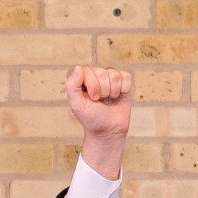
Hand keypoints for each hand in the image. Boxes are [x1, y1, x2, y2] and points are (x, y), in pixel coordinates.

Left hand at [66, 64, 133, 180]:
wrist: (109, 130)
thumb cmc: (91, 118)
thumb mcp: (77, 105)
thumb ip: (72, 86)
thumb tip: (78, 67)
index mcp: (82, 80)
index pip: (87, 71)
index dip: (92, 85)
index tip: (92, 99)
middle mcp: (96, 77)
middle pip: (102, 72)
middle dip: (102, 90)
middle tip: (100, 101)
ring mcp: (110, 79)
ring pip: (114, 75)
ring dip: (112, 91)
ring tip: (108, 100)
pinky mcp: (123, 83)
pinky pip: (126, 77)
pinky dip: (123, 89)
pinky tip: (118, 97)